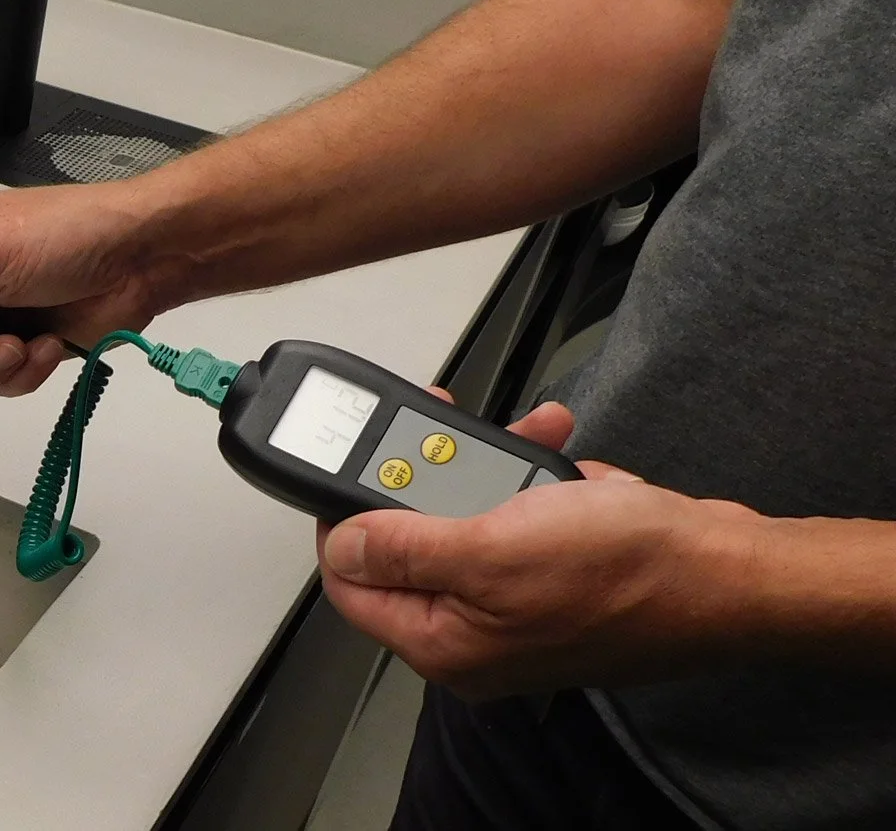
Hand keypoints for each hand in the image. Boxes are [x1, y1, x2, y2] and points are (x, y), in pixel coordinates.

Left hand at [318, 396, 769, 698]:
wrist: (732, 571)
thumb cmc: (630, 572)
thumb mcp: (492, 550)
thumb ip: (405, 548)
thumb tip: (342, 545)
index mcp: (443, 644)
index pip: (352, 584)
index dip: (343, 522)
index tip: (355, 467)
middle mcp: (476, 633)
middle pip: (409, 545)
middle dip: (427, 476)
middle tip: (441, 429)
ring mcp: (519, 604)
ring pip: (472, 519)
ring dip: (490, 465)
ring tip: (523, 434)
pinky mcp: (560, 575)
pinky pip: (525, 517)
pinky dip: (537, 478)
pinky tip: (563, 458)